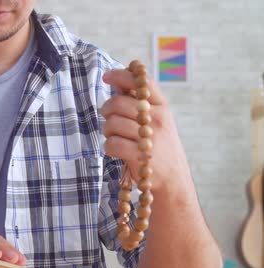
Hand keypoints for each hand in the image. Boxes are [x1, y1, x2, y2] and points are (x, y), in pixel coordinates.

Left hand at [101, 69, 190, 191]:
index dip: (121, 75)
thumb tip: (117, 82)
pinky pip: (111, 143)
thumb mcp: (156, 120)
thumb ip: (137, 102)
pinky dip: (109, 147)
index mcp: (162, 107)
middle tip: (108, 117)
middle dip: (106, 109)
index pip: (141, 82)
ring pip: (112, 123)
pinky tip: (117, 150)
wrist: (174, 179)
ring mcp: (150, 138)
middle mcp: (158, 119)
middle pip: (118, 103)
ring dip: (107, 131)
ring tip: (115, 136)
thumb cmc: (159, 146)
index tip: (107, 76)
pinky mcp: (140, 156)